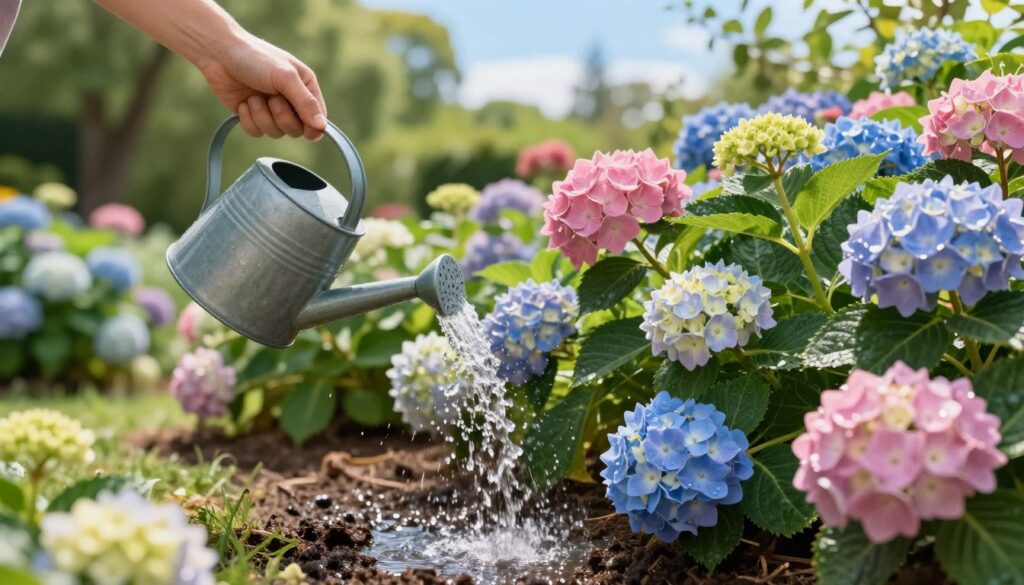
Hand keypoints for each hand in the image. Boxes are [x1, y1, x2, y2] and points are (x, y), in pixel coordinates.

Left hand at [195, 34, 326, 139]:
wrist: (219, 54)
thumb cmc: (255, 58)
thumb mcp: (285, 76)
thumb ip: (306, 102)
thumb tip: (322, 126)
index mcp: (305, 87)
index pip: (318, 118)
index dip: (312, 127)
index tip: (304, 126)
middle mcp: (290, 101)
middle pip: (297, 130)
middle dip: (282, 117)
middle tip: (272, 99)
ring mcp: (271, 110)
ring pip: (276, 133)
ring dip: (262, 117)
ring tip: (253, 97)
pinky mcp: (252, 116)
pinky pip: (256, 133)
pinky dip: (248, 120)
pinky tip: (243, 103)